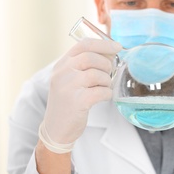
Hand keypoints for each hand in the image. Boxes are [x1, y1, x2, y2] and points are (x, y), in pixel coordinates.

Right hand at [39, 38, 121, 152]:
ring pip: (96, 74)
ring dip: (107, 81)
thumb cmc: (69, 102)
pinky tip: (103, 97)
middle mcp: (62, 73)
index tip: (117, 47)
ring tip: (104, 87)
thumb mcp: (70, 79)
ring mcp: (67, 87)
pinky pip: (101, 92)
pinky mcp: (76, 102)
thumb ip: (85, 65)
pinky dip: (107, 93)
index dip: (103, 44)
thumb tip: (111, 53)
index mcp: (62, 64)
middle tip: (110, 72)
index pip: (83, 44)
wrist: (56, 129)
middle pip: (90, 57)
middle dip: (106, 64)